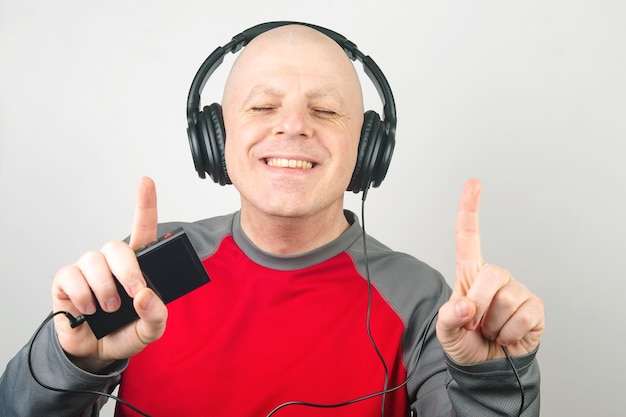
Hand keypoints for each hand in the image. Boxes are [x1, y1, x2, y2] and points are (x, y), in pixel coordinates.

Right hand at [51, 177, 167, 371]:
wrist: (97, 352)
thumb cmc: (126, 331)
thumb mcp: (151, 329)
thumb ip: (156, 314)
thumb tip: (145, 295)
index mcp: (138, 266)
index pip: (142, 229)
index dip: (144, 204)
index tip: (146, 181)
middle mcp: (112, 262)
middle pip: (117, 247)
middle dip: (128, 269)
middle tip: (135, 292)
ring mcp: (88, 269)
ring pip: (94, 261)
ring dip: (104, 287)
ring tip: (108, 308)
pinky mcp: (66, 281)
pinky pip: (71, 276)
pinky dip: (82, 295)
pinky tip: (88, 309)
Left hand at [435, 179, 544, 363]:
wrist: (488, 369)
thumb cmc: (467, 343)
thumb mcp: (446, 333)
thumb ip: (447, 319)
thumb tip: (465, 306)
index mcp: (470, 275)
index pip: (469, 237)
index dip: (470, 210)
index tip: (474, 184)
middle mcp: (495, 277)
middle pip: (491, 274)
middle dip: (479, 305)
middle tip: (475, 323)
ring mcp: (517, 290)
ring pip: (506, 298)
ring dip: (493, 323)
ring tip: (491, 330)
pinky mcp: (534, 307)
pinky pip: (523, 315)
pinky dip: (510, 333)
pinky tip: (506, 335)